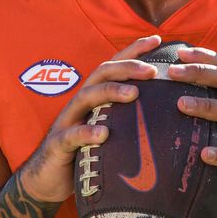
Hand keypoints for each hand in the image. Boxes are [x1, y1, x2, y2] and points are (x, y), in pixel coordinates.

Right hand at [19, 35, 160, 201]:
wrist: (49, 178)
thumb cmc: (86, 150)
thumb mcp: (109, 128)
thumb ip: (129, 117)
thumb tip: (167, 111)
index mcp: (95, 95)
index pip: (115, 65)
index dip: (134, 50)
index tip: (158, 39)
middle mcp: (81, 102)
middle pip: (102, 73)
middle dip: (127, 67)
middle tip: (153, 70)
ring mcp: (68, 120)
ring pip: (87, 96)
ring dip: (111, 91)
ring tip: (134, 94)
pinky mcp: (58, 143)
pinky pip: (71, 135)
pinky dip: (87, 132)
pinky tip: (103, 134)